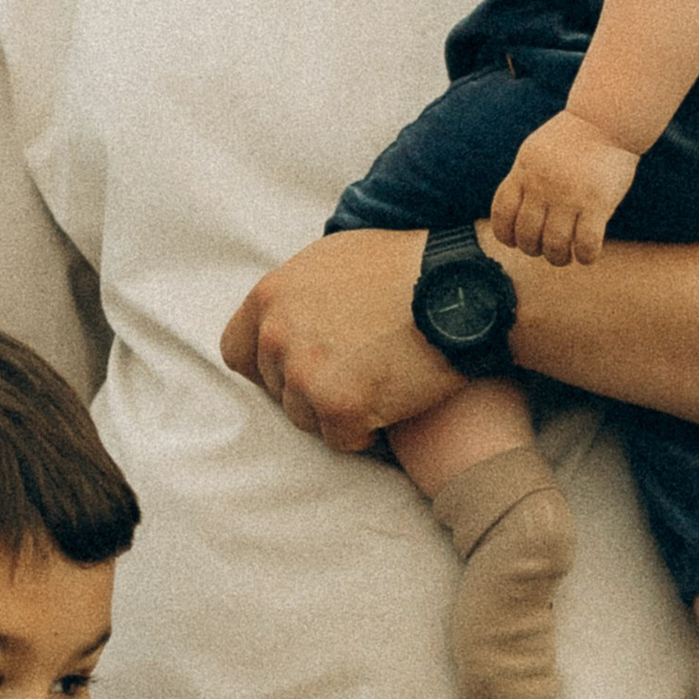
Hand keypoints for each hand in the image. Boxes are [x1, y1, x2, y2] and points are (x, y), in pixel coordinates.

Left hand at [222, 229, 453, 453]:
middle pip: (277, 389)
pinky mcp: (338, 404)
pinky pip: (341, 439)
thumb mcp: (334, 259)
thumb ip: (297, 293)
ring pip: (305, 418)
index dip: (270, 366)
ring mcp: (304, 371)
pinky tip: (395, 403)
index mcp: (270, 296)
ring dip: (338, 412)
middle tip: (360, 373)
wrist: (461, 287)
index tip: (301, 370)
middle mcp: (276, 334)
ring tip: (380, 384)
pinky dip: (367, 432)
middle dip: (312, 388)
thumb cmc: (408, 268)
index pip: (238, 352)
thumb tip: (279, 316)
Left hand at [490, 114, 641, 268]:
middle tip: (546, 250)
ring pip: (555, 245)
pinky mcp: (597, 202)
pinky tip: (588, 256)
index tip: (515, 242)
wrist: (607, 120)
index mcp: (523, 173)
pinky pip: (587, 243)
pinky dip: (586, 257)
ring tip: (565, 257)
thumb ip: (523, 179)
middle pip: (527, 235)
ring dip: (558, 258)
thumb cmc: (571, 139)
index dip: (505, 235)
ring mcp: (569, 195)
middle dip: (533, 250)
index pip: (502, 214)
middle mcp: (542, 186)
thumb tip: (512, 212)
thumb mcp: (534, 152)